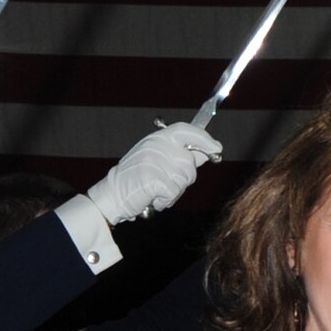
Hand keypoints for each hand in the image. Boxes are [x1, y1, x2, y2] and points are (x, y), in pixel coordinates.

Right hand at [86, 122, 221, 223]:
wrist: (113, 195)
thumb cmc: (138, 179)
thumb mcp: (159, 159)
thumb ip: (182, 154)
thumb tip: (209, 150)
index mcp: (157, 138)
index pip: (186, 131)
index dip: (204, 139)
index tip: (217, 148)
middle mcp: (156, 145)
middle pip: (190, 163)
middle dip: (184, 178)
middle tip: (166, 182)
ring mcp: (153, 161)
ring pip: (184, 179)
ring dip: (175, 190)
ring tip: (157, 189)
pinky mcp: (152, 178)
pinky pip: (174, 192)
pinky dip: (166, 200)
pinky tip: (153, 197)